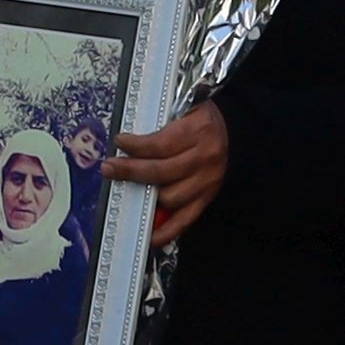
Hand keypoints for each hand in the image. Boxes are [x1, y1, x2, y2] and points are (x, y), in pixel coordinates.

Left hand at [110, 105, 225, 248]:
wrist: (234, 132)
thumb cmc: (202, 120)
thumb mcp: (185, 109)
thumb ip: (160, 125)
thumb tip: (127, 142)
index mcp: (198, 131)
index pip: (160, 145)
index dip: (136, 146)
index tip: (119, 142)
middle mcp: (204, 159)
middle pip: (161, 173)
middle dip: (130, 171)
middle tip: (109, 168)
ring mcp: (207, 182)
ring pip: (169, 198)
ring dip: (144, 197)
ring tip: (126, 190)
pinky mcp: (207, 199)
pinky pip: (185, 220)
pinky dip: (165, 231)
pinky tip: (149, 234)